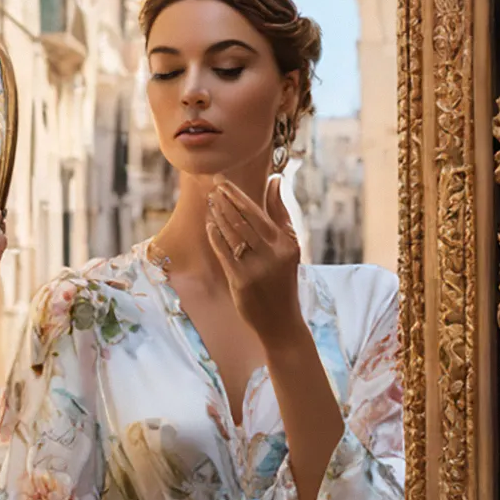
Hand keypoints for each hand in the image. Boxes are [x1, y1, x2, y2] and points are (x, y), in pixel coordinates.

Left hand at [206, 176, 303, 341]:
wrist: (281, 320)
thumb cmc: (283, 279)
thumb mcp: (290, 245)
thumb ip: (280, 212)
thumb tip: (274, 180)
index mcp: (285, 243)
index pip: (258, 212)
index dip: (237, 195)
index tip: (222, 181)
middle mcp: (272, 253)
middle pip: (243, 220)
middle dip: (225, 201)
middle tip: (212, 186)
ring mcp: (255, 267)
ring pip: (232, 234)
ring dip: (219, 215)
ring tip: (210, 202)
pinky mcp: (241, 280)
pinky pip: (224, 252)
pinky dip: (215, 237)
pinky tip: (209, 225)